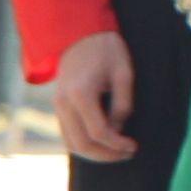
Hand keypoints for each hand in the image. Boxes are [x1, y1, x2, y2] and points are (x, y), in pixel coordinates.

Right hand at [50, 29, 137, 164]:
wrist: (80, 35)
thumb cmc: (106, 50)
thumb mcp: (124, 72)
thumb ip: (123, 102)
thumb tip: (119, 129)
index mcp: (80, 93)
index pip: (97, 132)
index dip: (116, 144)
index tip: (133, 147)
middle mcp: (63, 103)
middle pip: (81, 144)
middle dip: (105, 155)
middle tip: (127, 154)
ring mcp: (57, 106)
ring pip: (71, 144)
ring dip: (94, 153)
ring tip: (117, 152)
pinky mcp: (58, 107)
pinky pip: (68, 134)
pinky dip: (84, 144)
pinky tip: (104, 143)